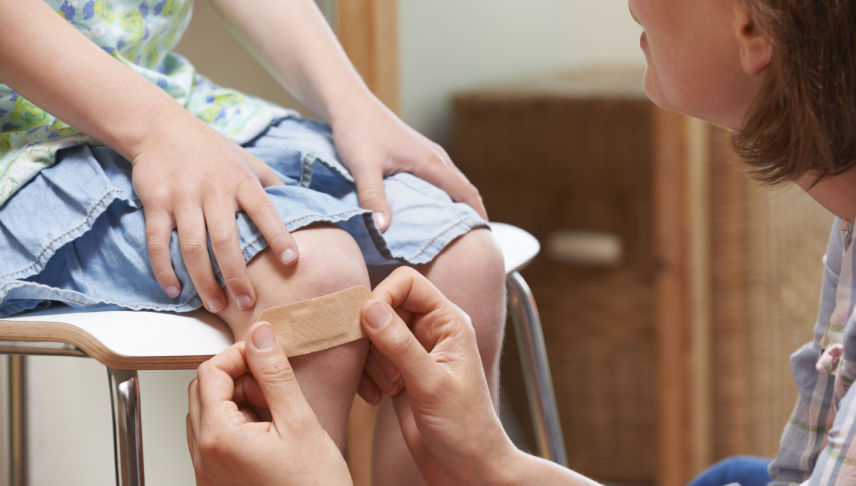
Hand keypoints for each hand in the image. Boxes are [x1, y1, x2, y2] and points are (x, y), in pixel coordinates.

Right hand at [131, 109, 297, 312]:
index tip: (291, 261)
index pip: (264, 211)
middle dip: (237, 276)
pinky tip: (174, 291)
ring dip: (204, 280)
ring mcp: (183, 197)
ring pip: (192, 247)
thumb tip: (301, 204)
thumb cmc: (212, 150)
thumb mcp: (247, 160)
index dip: (279, 235)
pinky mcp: (156, 203)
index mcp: (240, 181)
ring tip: (215, 305)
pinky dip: (164, 270)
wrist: (160, 128)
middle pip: (226, 240)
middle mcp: (213, 190)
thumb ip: (271, 183)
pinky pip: (158, 242)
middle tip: (247, 304)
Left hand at [187, 322, 351, 485]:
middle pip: (205, 390)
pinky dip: (241, 424)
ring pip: (210, 413)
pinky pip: (218, 439)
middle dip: (238, 377)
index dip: (240, 354)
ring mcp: (209, 472)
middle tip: (275, 385)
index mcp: (219, 438)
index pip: (210, 371)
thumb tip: (261, 337)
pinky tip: (273, 433)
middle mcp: (204, 456)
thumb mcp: (300, 423)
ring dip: (240, 400)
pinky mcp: (219, 481)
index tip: (268, 354)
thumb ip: (275, 375)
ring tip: (279, 413)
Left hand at [330, 95, 486, 231]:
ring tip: (455, 232)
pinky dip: (445, 196)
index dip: (477, 216)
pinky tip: (432, 211)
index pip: (465, 192)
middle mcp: (435, 157)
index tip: (484, 239)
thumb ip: (372, 196)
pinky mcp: (416, 154)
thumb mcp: (363, 166)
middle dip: (471, 214)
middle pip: (464, 188)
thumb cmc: (357, 130)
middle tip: (472, 242)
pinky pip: (440, 178)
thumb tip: (383, 229)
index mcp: (430, 162)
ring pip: (453, 183)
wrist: (349, 103)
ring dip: (458, 205)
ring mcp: (427, 154)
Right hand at [358, 267, 514, 485]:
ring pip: (371, 333)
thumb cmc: (464, 427)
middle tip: (387, 369)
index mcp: (448, 321)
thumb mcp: (431, 385)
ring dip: (370, 361)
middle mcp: (431, 330)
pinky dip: (366, 376)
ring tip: (390, 388)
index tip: (369, 325)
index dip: (383, 296)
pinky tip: (379, 398)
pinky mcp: (399, 372)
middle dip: (373, 336)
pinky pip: (369, 359)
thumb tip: (370, 308)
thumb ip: (400, 345)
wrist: (467, 467)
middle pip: (384, 305)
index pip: (407, 281)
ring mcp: (413, 351)